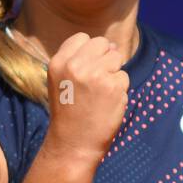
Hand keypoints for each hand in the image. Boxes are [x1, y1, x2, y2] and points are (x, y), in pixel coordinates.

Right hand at [45, 31, 129, 163]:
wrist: (74, 144)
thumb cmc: (70, 112)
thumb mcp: (61, 81)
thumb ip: (79, 59)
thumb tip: (112, 45)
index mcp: (59, 62)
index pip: (82, 38)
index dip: (89, 52)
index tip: (86, 71)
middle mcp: (76, 66)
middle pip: (103, 44)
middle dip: (105, 60)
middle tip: (96, 84)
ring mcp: (96, 75)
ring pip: (116, 59)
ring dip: (114, 75)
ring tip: (100, 94)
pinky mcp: (114, 87)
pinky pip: (124, 78)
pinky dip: (120, 91)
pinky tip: (107, 104)